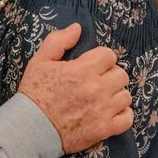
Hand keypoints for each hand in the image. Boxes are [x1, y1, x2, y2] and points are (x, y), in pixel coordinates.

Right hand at [19, 23, 132, 153]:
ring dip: (116, 95)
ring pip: (125, 96)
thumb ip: (59, 41)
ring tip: (102, 98)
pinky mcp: (104, 129)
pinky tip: (110, 112)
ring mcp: (102, 111)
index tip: (93, 65)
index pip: (109, 56)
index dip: (101, 59)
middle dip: (110, 75)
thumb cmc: (34, 93)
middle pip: (120, 75)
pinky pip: (127, 118)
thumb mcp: (40, 61)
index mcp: (82, 70)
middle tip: (97, 81)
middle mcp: (96, 89)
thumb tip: (78, 28)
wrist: (30, 128)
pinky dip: (122, 114)